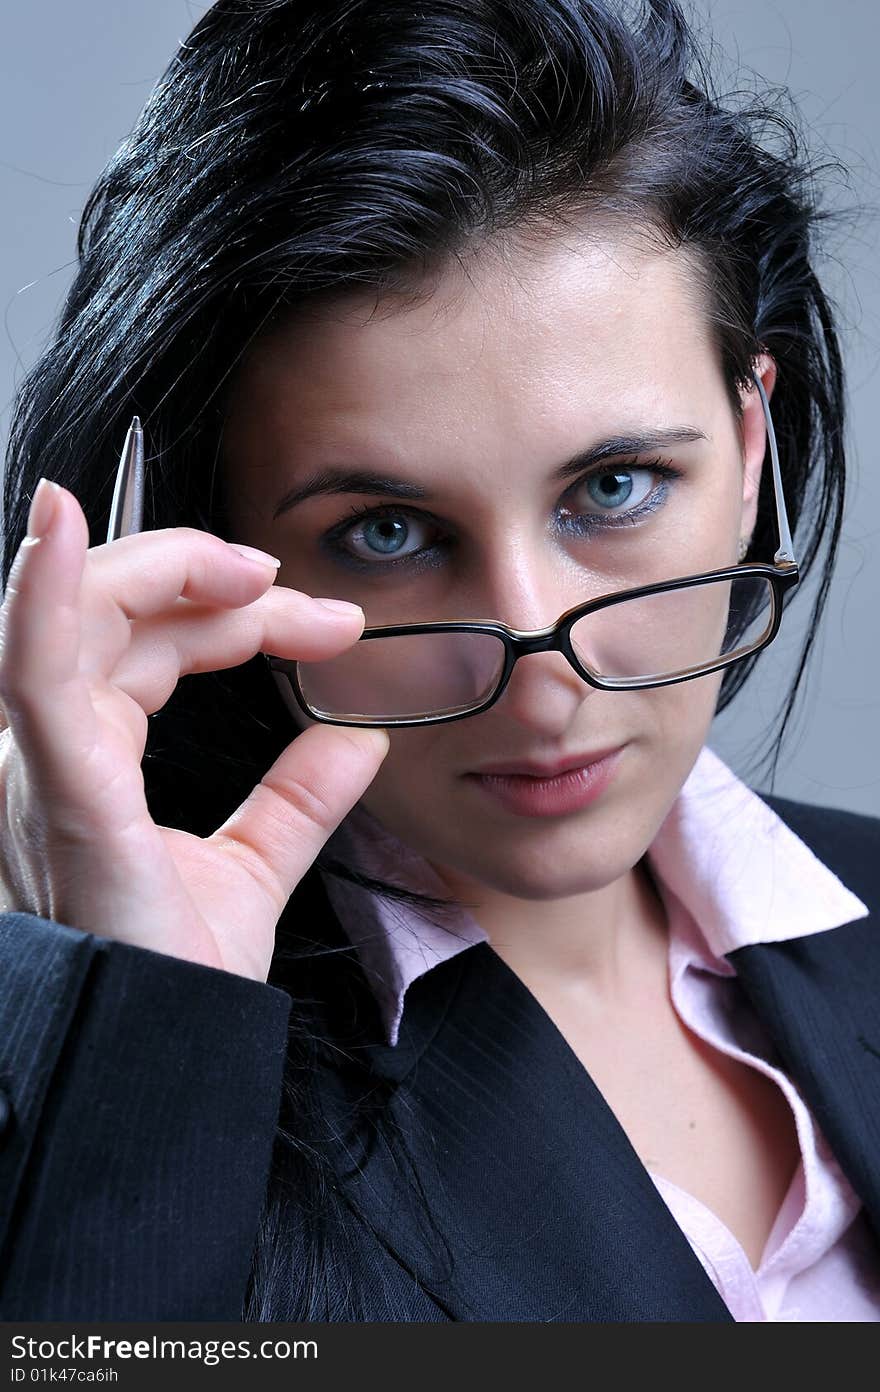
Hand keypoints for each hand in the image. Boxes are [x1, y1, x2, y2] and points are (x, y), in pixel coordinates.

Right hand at [0, 479, 388, 982]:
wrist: (159, 1057)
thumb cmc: (173, 977)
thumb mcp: (251, 868)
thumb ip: (299, 798)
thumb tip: (359, 738)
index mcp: (93, 761)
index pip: (154, 649)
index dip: (236, 619)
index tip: (329, 628)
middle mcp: (54, 750)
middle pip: (120, 617)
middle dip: (210, 583)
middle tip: (305, 601)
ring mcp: (43, 763)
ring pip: (81, 619)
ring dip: (163, 570)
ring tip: (253, 570)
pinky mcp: (57, 788)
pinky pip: (33, 674)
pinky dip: (43, 595)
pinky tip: (59, 526)